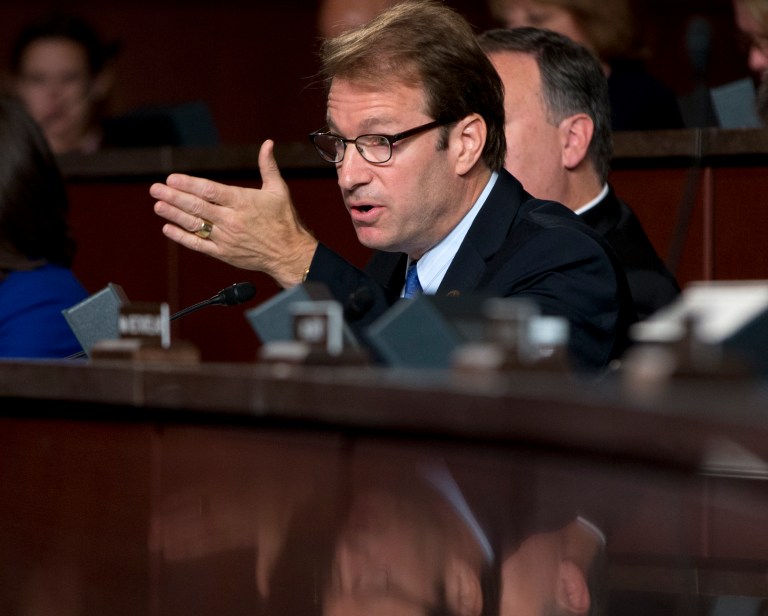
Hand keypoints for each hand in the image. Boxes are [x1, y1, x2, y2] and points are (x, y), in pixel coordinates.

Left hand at [150, 139, 318, 287]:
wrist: (289, 254)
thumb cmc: (284, 221)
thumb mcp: (279, 190)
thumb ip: (268, 167)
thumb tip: (267, 144)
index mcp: (243, 202)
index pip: (210, 191)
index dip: (189, 184)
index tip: (172, 178)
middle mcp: (231, 220)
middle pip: (197, 206)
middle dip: (173, 196)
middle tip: (155, 188)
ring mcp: (226, 238)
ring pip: (194, 224)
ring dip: (173, 214)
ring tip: (158, 205)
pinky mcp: (224, 253)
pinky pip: (198, 244)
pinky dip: (182, 237)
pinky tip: (168, 228)